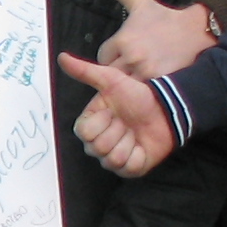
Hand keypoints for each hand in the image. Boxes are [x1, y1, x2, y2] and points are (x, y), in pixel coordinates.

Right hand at [57, 52, 174, 176]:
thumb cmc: (137, 95)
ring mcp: (113, 159)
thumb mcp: (111, 80)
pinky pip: (127, 168)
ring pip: (112, 159)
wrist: (164, 108)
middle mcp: (98, 144)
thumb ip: (85, 71)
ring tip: (136, 132)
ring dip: (129, 142)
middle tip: (127, 122)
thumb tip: (62, 57)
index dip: (102, 121)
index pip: (85, 132)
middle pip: (98, 147)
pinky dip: (138, 155)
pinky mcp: (130, 169)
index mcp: (90, 126)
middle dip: (117, 131)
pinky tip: (142, 145)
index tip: (113, 111)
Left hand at [92, 0, 214, 78]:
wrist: (196, 30)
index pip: (103, 56)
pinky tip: (152, 81)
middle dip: (119, 69)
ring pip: (124, 85)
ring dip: (130, 81)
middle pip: (111, 73)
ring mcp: (145, 73)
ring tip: (142, 71)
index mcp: (123, 39)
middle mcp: (131, 57)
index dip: (112, 54)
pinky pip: (142, 93)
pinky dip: (144, 90)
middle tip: (134, 63)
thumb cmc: (165, 17)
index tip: (124, 52)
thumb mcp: (139, 1)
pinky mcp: (159, 83)